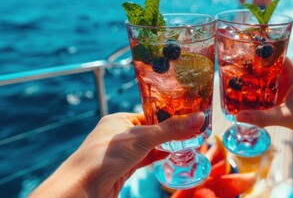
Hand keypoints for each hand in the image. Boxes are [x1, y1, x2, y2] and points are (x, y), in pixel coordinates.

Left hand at [30, 112, 204, 197]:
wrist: (83, 188)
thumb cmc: (104, 157)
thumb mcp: (142, 138)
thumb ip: (171, 130)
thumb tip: (198, 118)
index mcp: (119, 121)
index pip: (150, 115)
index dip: (169, 117)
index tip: (189, 117)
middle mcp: (119, 135)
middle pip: (151, 131)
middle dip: (170, 133)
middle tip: (193, 131)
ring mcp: (121, 153)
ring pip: (148, 147)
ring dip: (165, 146)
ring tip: (187, 143)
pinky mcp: (123, 169)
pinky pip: (144, 160)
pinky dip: (157, 158)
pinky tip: (171, 156)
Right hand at [236, 58, 292, 136]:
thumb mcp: (286, 116)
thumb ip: (263, 117)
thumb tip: (239, 117)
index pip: (274, 54)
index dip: (258, 52)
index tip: (241, 53)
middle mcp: (290, 75)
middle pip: (267, 65)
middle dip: (251, 67)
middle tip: (232, 69)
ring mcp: (289, 85)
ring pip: (268, 77)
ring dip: (254, 79)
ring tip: (235, 80)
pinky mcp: (287, 94)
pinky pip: (270, 88)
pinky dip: (259, 90)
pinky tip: (248, 96)